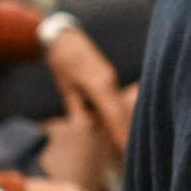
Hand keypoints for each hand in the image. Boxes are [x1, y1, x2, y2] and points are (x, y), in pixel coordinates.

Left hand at [43, 28, 132, 152]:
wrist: (63, 37)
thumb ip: (77, 106)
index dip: (120, 132)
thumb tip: (87, 126)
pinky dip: (116, 114)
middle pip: (121, 112)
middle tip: (129, 153)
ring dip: (121, 124)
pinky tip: (115, 126)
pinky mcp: (108, 78)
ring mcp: (110, 78)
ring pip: (119, 106)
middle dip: (125, 133)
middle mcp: (109, 81)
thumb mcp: (65, 86)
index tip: (126, 149)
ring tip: (124, 144)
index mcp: (98, 84)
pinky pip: (115, 99)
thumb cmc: (61, 61)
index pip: (113, 114)